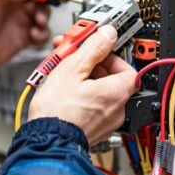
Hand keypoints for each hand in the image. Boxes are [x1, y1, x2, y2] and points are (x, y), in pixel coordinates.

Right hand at [29, 26, 138, 144]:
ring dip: (84, 79)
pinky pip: (93, 106)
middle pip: (112, 78)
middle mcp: (116, 109)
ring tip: (62, 73)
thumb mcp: (72, 68)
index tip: (95, 49)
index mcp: (116, 92)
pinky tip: (63, 91)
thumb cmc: (56, 110)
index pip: (128, 66)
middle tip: (72, 57)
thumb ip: (93, 48)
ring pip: (100, 92)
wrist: (46, 140)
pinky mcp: (93, 130)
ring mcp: (106, 122)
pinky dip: (82, 96)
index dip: (111, 55)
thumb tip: (107, 35)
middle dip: (91, 64)